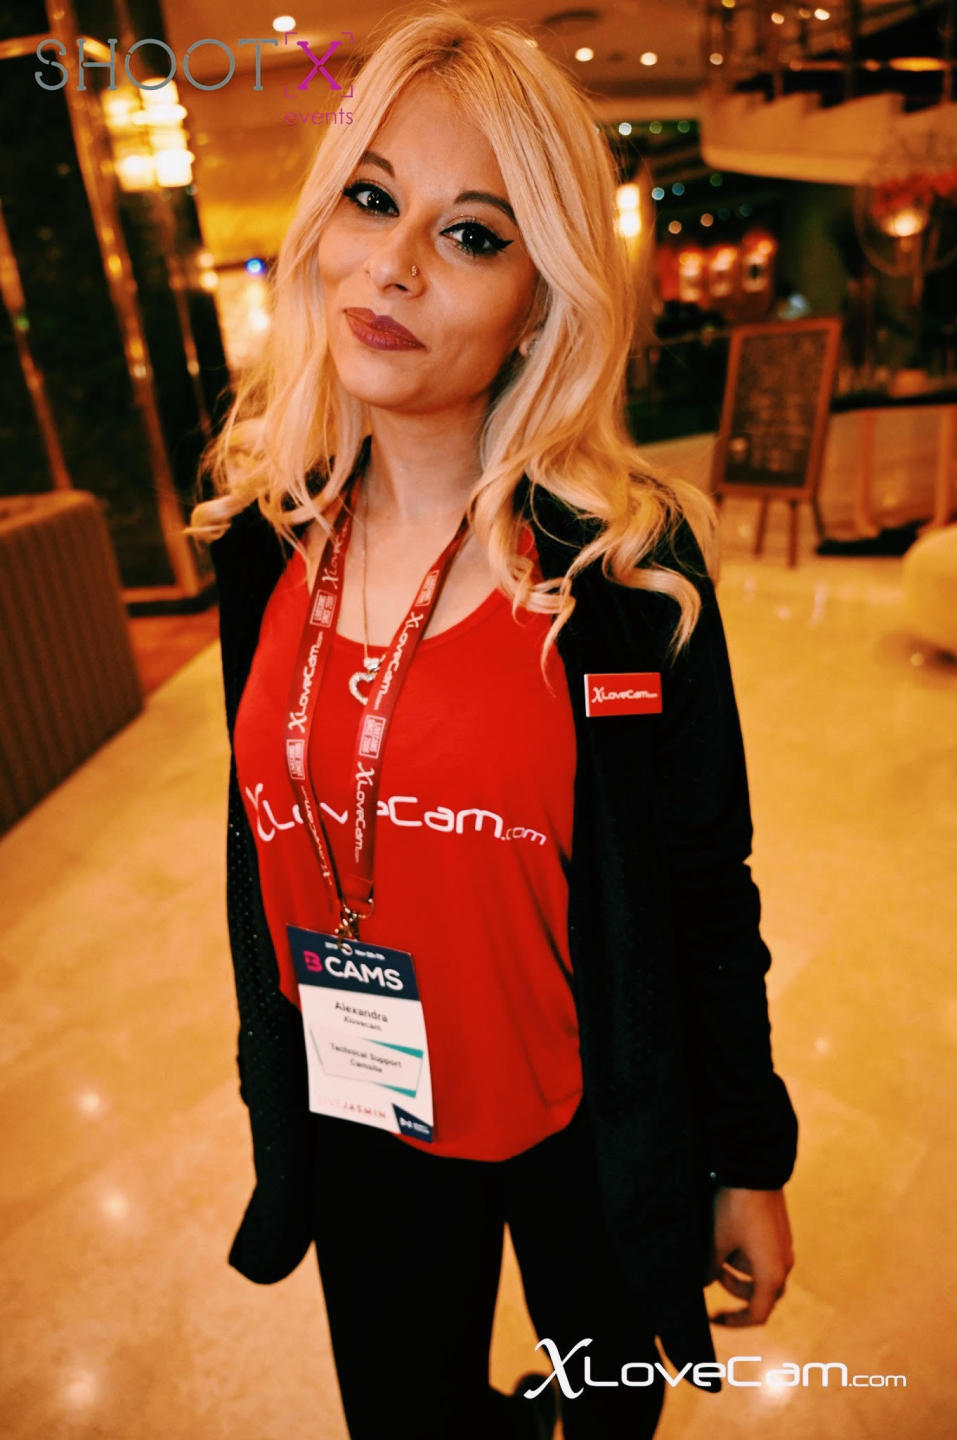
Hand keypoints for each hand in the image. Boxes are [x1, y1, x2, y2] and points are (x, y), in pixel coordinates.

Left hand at [706, 1186, 793, 1326]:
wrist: (756, 1170)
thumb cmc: (737, 1208)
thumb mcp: (717, 1241)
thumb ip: (708, 1269)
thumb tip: (700, 1285)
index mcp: (771, 1274)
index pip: (757, 1314)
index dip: (735, 1321)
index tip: (714, 1318)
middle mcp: (782, 1263)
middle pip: (759, 1294)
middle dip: (733, 1287)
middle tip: (711, 1271)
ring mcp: (782, 1247)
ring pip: (758, 1272)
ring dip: (735, 1267)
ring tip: (715, 1246)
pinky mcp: (778, 1232)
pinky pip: (761, 1254)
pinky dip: (742, 1253)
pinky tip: (725, 1235)